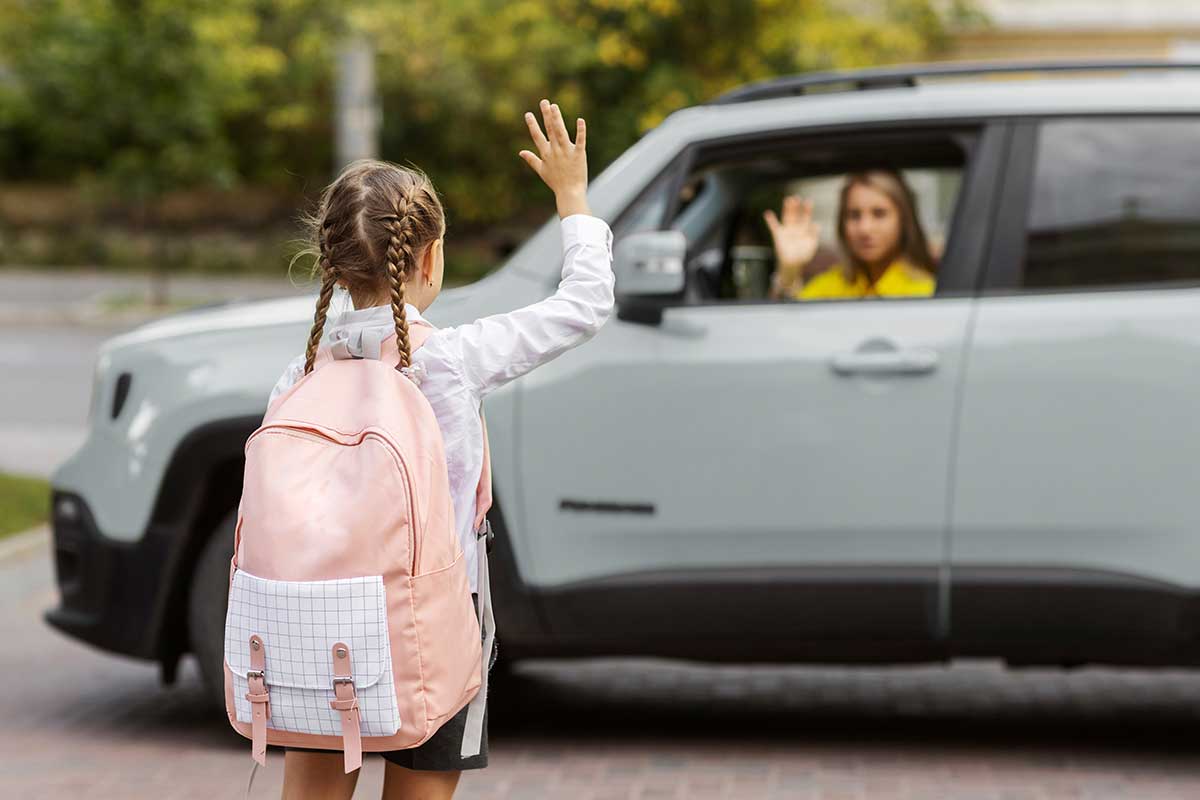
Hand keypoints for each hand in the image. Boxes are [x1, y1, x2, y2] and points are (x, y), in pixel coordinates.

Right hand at [519, 98, 589, 218]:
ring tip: (554, 106)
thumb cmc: (556, 183)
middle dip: (546, 115)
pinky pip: (580, 140)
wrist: (569, 193)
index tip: (528, 114)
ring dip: (557, 119)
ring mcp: (567, 152)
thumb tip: (520, 152)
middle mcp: (555, 150)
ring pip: (561, 132)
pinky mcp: (579, 154)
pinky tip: (580, 120)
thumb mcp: (542, 171)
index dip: (532, 125)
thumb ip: (531, 160)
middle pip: (549, 130)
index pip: (537, 136)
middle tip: (544, 102)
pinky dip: (580, 130)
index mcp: (546, 154)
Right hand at [763, 195, 820, 285]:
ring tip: (787, 199)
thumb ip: (814, 235)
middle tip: (796, 198)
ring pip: (786, 218)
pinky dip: (770, 221)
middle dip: (796, 207)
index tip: (808, 201)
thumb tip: (817, 224)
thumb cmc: (803, 255)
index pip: (806, 217)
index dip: (807, 210)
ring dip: (787, 209)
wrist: (793, 264)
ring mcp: (786, 231)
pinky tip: (768, 213)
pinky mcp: (778, 236)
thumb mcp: (811, 245)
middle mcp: (795, 228)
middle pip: (795, 215)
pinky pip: (773, 227)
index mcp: (804, 229)